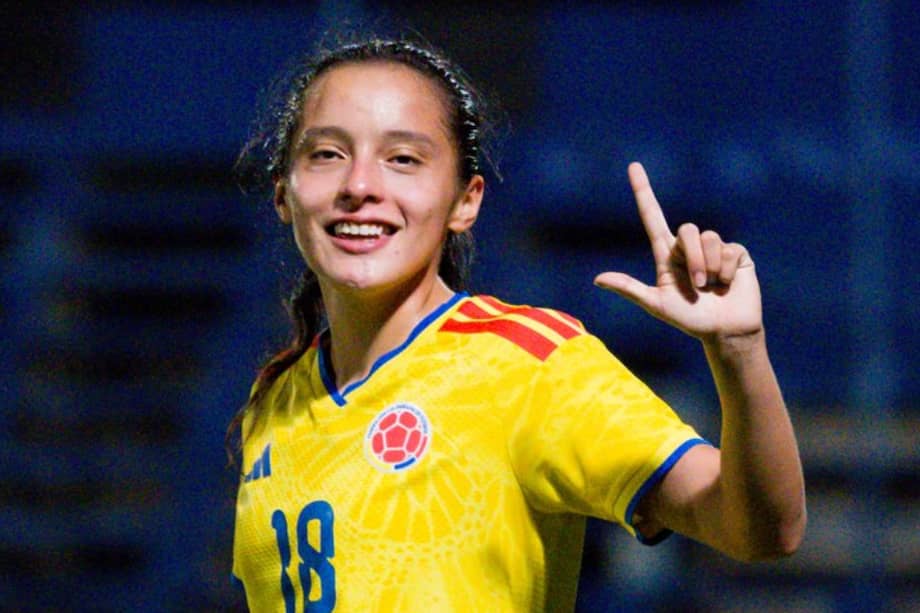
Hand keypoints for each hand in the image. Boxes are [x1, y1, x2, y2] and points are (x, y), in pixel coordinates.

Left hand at [594, 162, 762, 341]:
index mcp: (667, 255)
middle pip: (688, 229)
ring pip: (709, 238)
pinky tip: (729, 284)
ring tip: (712, 287)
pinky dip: (727, 271)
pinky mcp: (736, 253)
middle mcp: (689, 247)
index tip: (633, 166)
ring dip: (709, 267)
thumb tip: (597, 279)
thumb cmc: (689, 320)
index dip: (643, 191)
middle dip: (694, 259)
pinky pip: (729, 249)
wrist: (725, 332)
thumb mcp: (657, 304)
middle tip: (698, 286)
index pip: (652, 216)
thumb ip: (630, 289)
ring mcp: (714, 248)